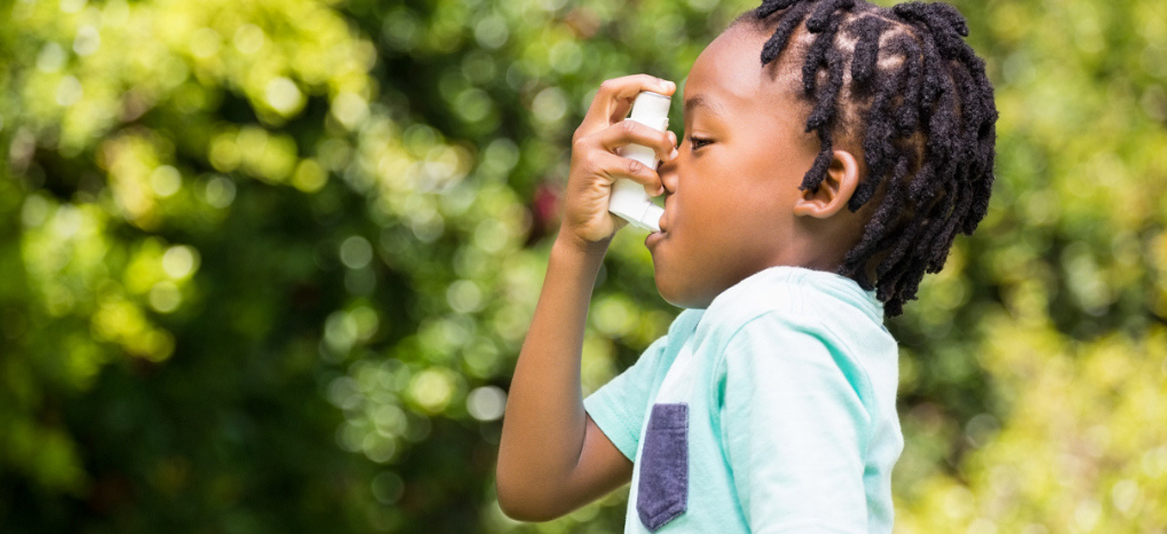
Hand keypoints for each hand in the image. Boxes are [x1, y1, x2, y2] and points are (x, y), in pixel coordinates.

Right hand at [560, 75, 678, 245]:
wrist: (589, 232)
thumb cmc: (614, 201)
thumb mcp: (632, 168)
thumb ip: (644, 151)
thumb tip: (671, 135)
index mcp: (597, 129)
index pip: (615, 92)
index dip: (641, 82)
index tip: (668, 88)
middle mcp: (588, 132)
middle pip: (611, 91)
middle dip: (644, 87)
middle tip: (669, 95)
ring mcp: (587, 148)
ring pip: (629, 128)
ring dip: (657, 139)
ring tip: (671, 154)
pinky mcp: (591, 167)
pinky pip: (629, 164)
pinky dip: (649, 176)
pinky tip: (655, 189)